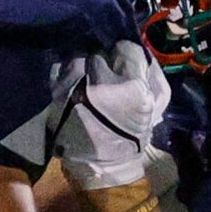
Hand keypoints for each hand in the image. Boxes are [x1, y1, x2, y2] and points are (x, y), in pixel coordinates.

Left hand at [53, 40, 167, 192]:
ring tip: (89, 81)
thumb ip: (152, 76)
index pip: (126, 48)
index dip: (127, 55)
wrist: (102, 163)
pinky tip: (74, 85)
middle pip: (101, 51)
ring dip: (85, 66)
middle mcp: (99, 82)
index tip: (125, 64)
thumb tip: (142, 53)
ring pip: (79, 57)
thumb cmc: (133, 136)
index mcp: (130, 87)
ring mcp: (73, 85)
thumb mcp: (155, 107)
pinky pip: (60, 68)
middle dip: (105, 61)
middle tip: (108, 75)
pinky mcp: (55, 91)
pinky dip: (67, 73)